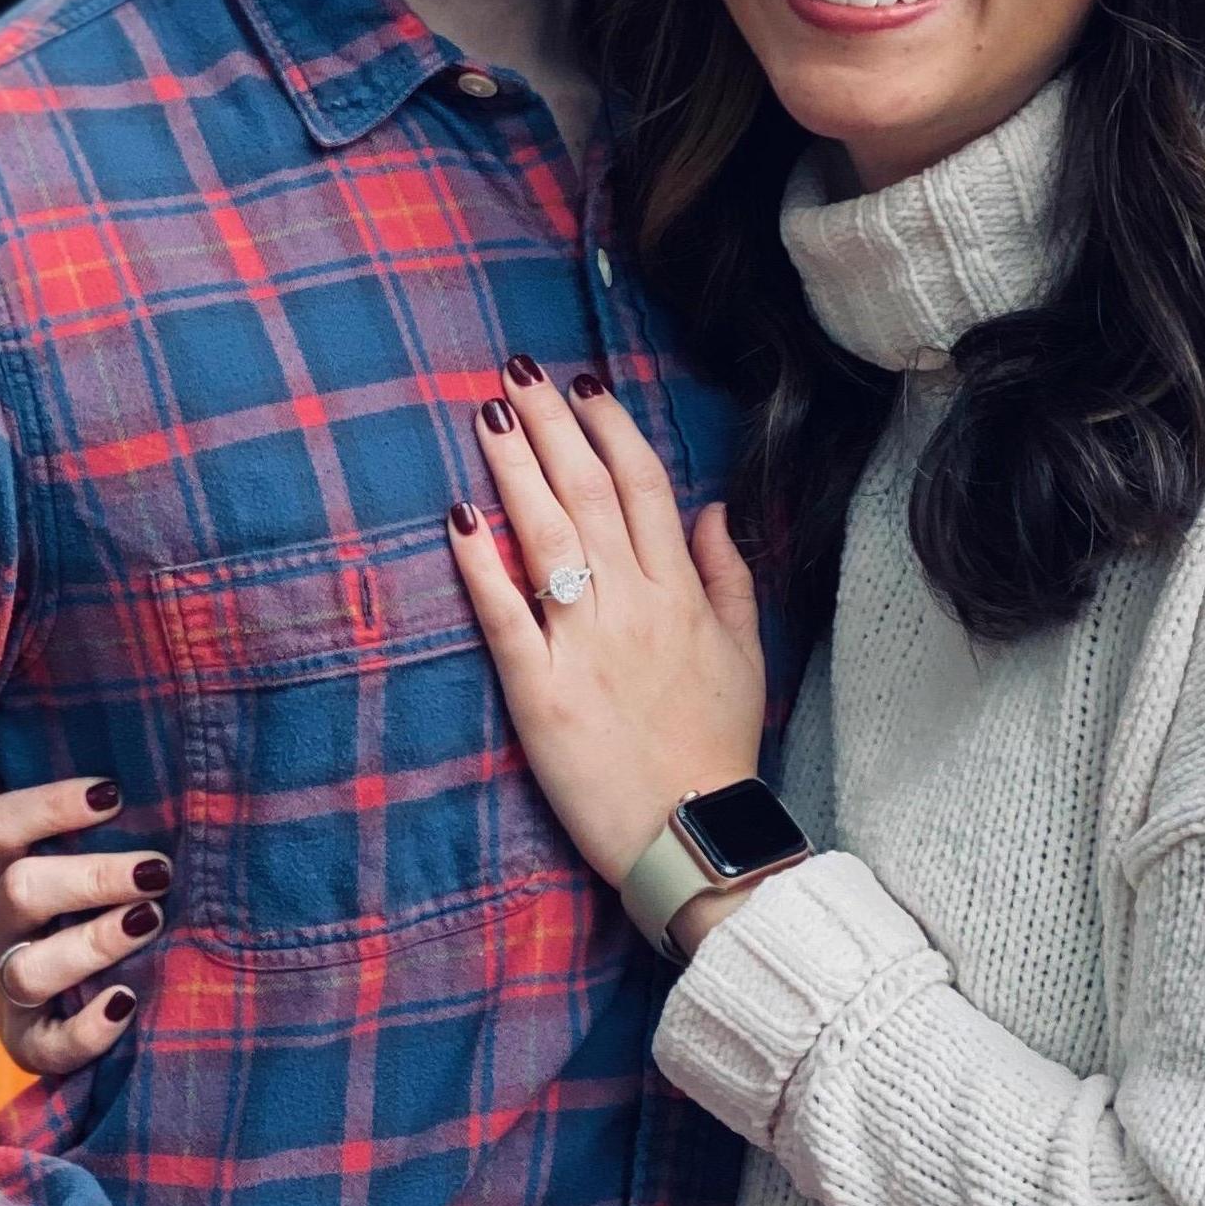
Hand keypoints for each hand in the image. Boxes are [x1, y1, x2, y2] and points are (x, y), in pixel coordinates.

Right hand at [0, 779, 168, 1078]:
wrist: (71, 998)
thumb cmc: (92, 900)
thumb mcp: (78, 850)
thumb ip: (95, 811)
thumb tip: (138, 750)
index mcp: (0, 869)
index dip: (51, 806)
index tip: (115, 794)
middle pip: (20, 890)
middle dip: (93, 877)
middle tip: (160, 870)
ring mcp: (7, 988)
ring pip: (28, 969)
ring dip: (94, 942)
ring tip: (152, 920)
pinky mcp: (29, 1044)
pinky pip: (48, 1046)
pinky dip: (88, 1028)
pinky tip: (127, 1001)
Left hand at [447, 358, 767, 888]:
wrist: (694, 835)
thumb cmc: (716, 747)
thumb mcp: (746, 653)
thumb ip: (728, 574)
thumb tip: (711, 507)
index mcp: (681, 593)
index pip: (644, 486)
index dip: (610, 428)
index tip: (582, 384)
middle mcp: (634, 604)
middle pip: (588, 493)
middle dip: (550, 425)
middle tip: (515, 371)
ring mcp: (585, 644)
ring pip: (547, 537)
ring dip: (514, 470)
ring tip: (488, 415)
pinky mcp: (541, 690)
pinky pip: (506, 615)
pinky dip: (482, 564)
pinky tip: (458, 518)